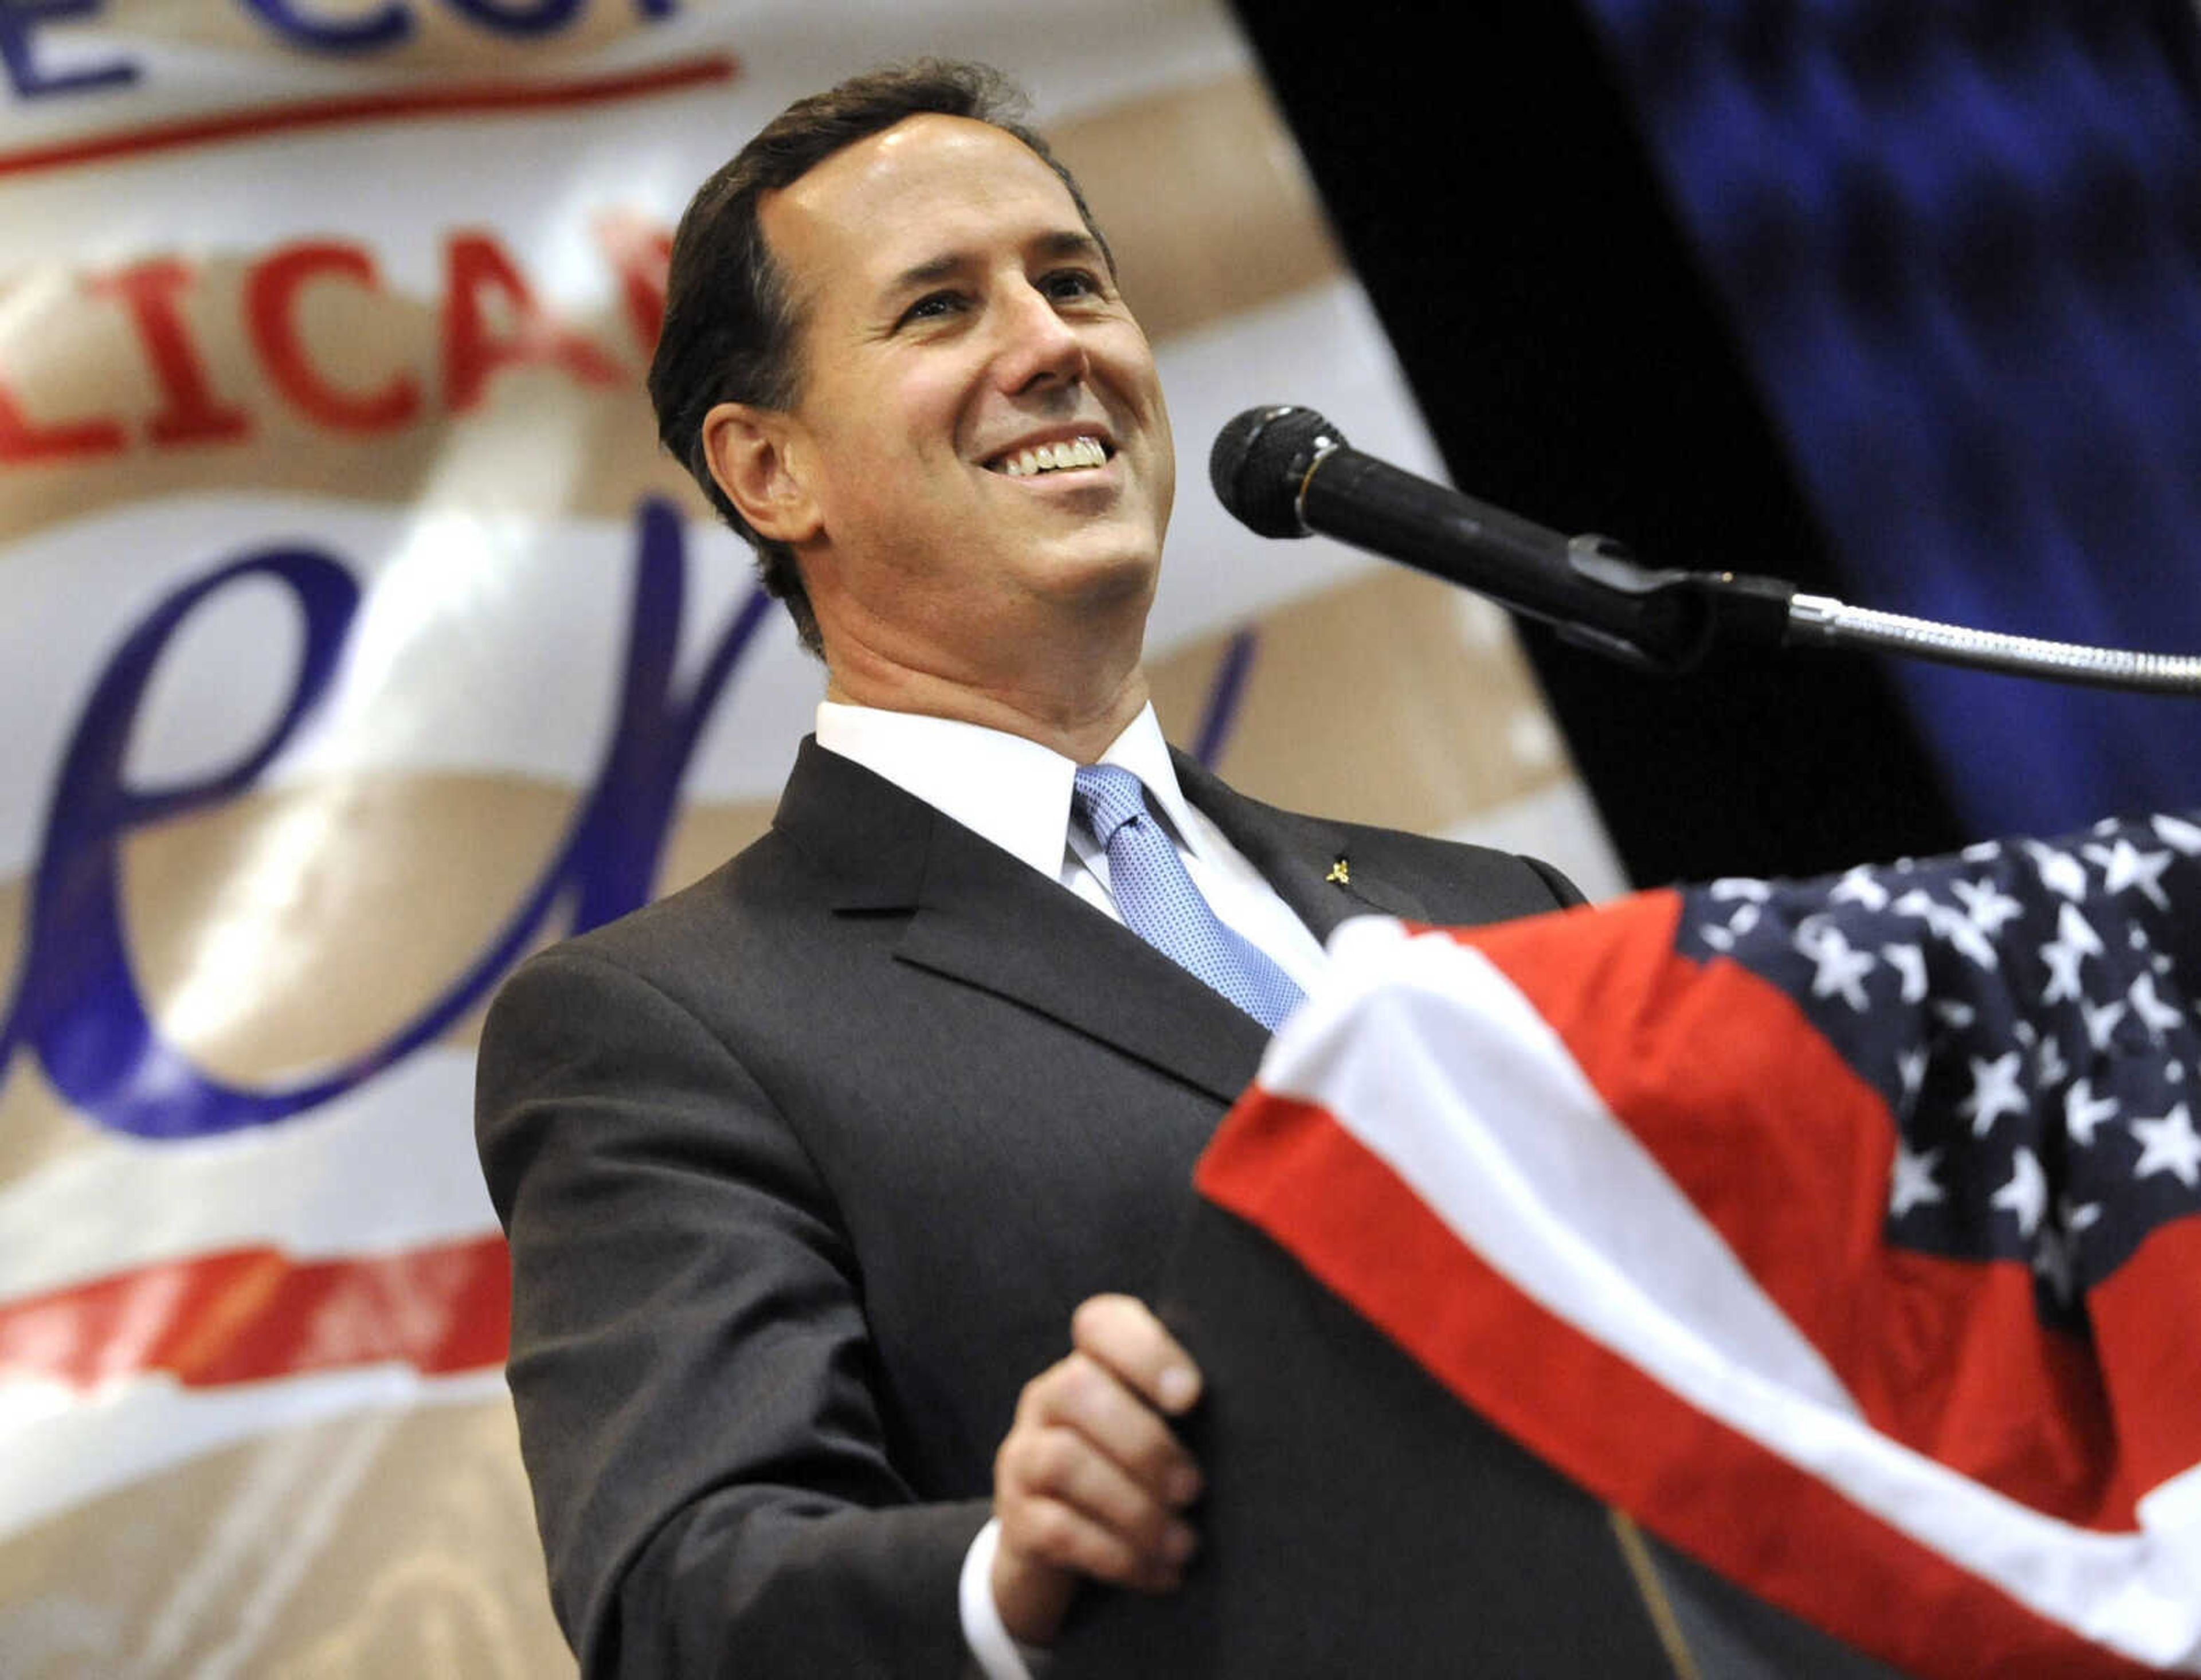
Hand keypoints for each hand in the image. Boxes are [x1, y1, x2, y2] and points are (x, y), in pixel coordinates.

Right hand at [989, 1294, 1203, 1646]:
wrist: (1057, 1546)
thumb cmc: (1137, 1476)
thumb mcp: (1158, 1432)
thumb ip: (1186, 1414)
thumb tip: (1266, 1419)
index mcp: (1091, 1365)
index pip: (1100, 1323)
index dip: (1144, 1349)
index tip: (1192, 1395)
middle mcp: (1047, 1399)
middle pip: (1079, 1389)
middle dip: (1145, 1443)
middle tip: (1194, 1490)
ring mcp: (1023, 1457)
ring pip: (1065, 1461)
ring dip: (1135, 1508)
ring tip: (1185, 1545)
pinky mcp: (1016, 1520)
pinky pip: (1058, 1529)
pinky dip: (1117, 1555)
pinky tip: (1160, 1574)